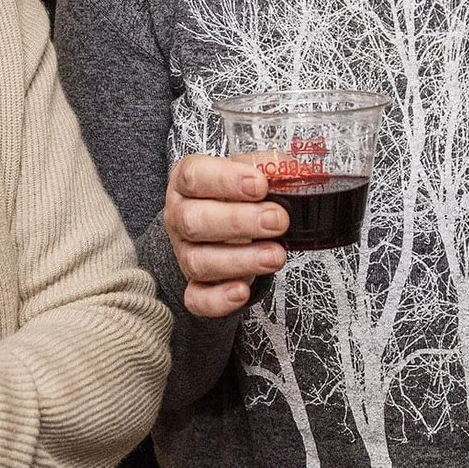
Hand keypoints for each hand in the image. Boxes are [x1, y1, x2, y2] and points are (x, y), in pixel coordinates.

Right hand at [164, 153, 287, 317]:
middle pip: (193, 221)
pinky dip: (218, 299)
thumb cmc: (238, 195)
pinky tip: (242, 291)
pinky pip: (197, 298)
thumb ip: (270, 168)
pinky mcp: (193, 285)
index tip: (260, 186)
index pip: (194, 176)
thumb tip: (289, 171)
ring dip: (241, 260)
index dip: (226, 180)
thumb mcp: (252, 172)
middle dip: (238, 222)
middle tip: (277, 221)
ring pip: (198, 261)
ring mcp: (184, 252)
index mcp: (188, 181)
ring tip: (275, 255)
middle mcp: (179, 216)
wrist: (226, 224)